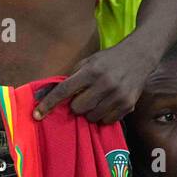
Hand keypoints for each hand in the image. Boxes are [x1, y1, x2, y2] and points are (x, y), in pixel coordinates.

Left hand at [33, 39, 155, 123]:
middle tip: (83, 96)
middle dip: (76, 105)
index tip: (37, 114)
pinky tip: (107, 103)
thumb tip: (57, 94)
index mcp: (91, 71)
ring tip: (97, 99)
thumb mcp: (90, 61)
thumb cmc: (110, 59)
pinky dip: (103, 116)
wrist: (139, 55)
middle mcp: (104, 84)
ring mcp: (117, 96)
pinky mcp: (128, 105)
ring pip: (92, 117)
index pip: (64, 90)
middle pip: (77, 108)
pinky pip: (106, 121)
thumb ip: (74, 76)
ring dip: (90, 111)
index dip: (49, 103)